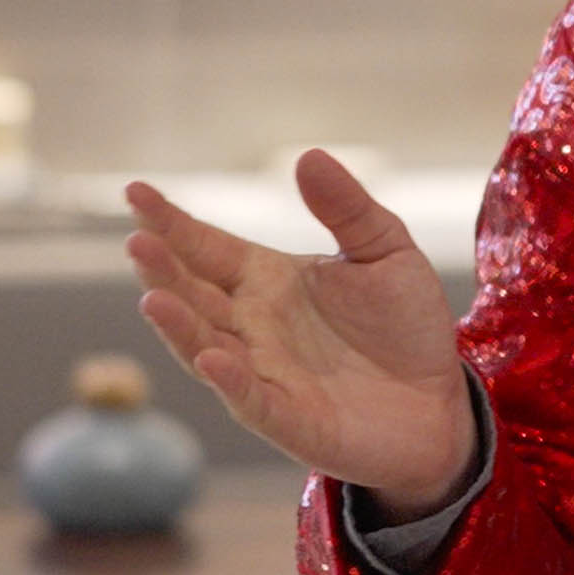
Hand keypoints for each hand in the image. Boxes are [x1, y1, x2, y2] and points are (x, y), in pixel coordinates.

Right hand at [124, 149, 471, 515]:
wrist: (439, 402)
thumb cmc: (405, 326)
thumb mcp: (387, 252)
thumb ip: (347, 208)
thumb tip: (308, 155)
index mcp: (267, 280)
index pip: (207, 247)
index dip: (171, 221)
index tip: (134, 190)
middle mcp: (253, 325)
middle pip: (193, 294)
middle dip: (163, 269)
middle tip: (138, 240)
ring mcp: (263, 373)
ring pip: (204, 346)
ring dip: (177, 325)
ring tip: (152, 297)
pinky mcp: (287, 419)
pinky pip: (248, 399)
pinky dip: (227, 380)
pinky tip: (210, 358)